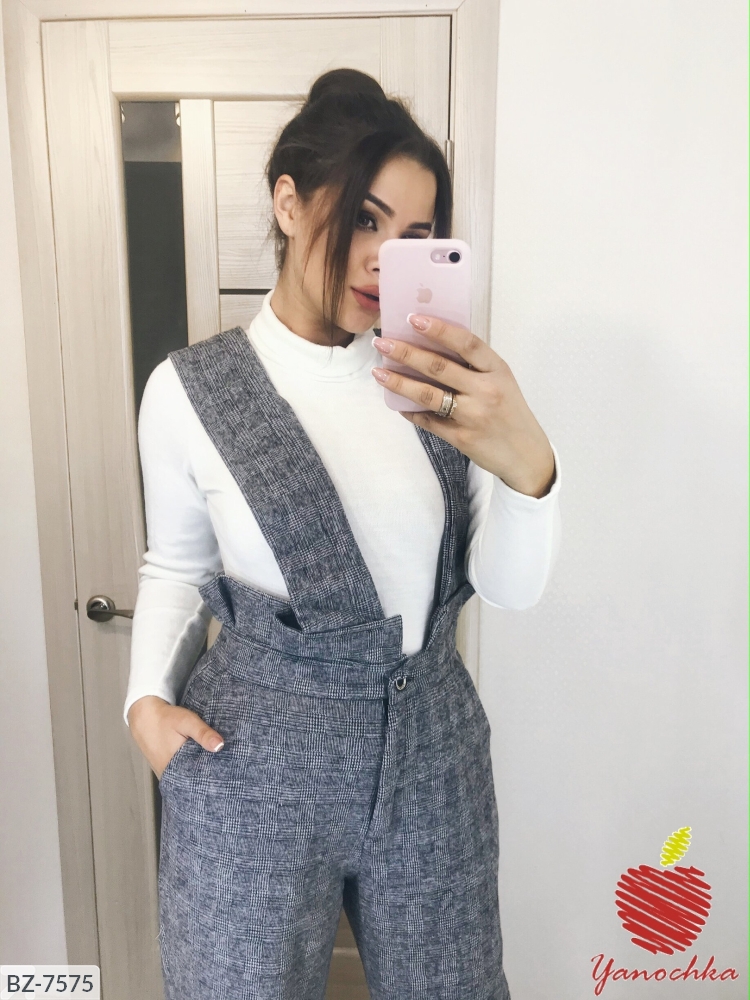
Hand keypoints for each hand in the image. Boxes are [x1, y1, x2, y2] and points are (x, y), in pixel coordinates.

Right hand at [127, 695, 224, 780]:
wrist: (144, 716)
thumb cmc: (165, 718)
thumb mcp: (187, 722)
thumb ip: (203, 734)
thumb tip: (220, 746)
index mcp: (175, 767)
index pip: (199, 781)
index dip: (213, 778)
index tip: (226, 774)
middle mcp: (169, 774)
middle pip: (193, 781)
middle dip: (207, 777)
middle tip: (223, 773)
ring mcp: (165, 773)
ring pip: (186, 778)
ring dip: (198, 773)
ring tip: (214, 769)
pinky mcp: (164, 768)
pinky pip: (179, 773)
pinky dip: (189, 769)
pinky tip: (199, 763)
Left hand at [371, 314, 555, 497]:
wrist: (526, 455)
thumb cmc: (511, 413)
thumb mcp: (502, 382)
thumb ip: (475, 366)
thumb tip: (433, 347)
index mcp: (497, 371)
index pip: (466, 343)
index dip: (439, 329)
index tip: (413, 319)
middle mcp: (485, 391)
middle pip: (439, 367)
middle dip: (406, 352)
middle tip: (382, 342)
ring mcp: (472, 415)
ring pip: (428, 394)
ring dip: (399, 382)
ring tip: (379, 371)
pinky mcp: (461, 437)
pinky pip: (428, 420)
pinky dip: (409, 411)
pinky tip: (396, 403)